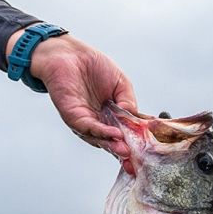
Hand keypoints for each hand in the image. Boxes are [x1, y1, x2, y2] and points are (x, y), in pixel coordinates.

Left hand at [9, 30, 136, 160]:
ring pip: (98, 138)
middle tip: (133, 159)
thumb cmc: (93, 66)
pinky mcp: (72, 116)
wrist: (69, 53)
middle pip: (110, 141)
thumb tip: (134, 118)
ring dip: (112, 144)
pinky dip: (101, 132)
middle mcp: (96, 121)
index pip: (121, 133)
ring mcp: (84, 120)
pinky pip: (87, 127)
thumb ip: (129, 100)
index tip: (143, 153)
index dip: (131, 143)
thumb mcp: (121, 83)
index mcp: (109, 115)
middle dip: (121, 151)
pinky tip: (114, 134)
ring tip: (125, 149)